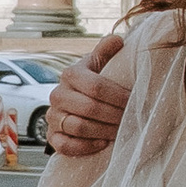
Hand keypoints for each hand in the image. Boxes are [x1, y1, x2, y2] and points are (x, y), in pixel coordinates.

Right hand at [48, 36, 130, 159]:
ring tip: (121, 131)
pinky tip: (102, 143)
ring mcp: (52, 116)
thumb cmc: (94, 82)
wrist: (77, 102)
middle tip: (131, 119)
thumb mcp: (100, 64)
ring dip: (103, 131)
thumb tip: (118, 39)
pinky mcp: (51, 136)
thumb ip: (107, 50)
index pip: (96, 86)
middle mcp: (57, 95)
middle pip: (88, 108)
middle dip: (114, 115)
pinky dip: (85, 146)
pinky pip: (65, 145)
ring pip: (78, 127)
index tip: (134, 102)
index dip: (117, 96)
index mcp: (70, 74)